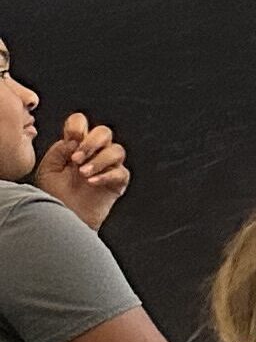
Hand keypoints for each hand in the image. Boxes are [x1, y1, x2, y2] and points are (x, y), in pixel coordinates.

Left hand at [34, 114, 127, 229]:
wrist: (63, 218)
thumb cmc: (54, 195)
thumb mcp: (48, 168)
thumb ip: (59, 150)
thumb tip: (74, 141)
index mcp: (75, 146)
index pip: (81, 122)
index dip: (78, 126)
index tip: (70, 140)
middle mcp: (94, 153)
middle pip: (104, 132)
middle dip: (91, 143)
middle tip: (76, 159)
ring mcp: (108, 168)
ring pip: (117, 150)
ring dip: (99, 160)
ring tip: (83, 174)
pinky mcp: (118, 183)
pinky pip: (121, 173)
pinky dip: (106, 176)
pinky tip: (92, 183)